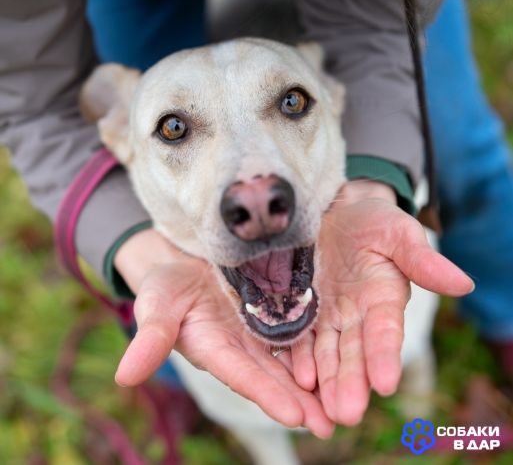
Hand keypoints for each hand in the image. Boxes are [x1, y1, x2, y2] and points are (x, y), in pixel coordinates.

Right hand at [113, 229, 333, 437]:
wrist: (183, 257)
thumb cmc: (165, 283)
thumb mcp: (157, 304)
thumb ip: (151, 338)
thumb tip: (124, 377)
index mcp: (214, 347)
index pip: (242, 375)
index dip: (267, 393)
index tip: (295, 415)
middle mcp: (241, 345)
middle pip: (273, 375)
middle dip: (300, 400)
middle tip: (331, 423)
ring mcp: (259, 329)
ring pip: (291, 357)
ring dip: (316, 379)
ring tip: (345, 400)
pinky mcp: (273, 308)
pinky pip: (299, 326)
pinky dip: (318, 343)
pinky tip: (342, 353)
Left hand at [312, 181, 473, 424]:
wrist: (335, 213)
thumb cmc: (371, 221)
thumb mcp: (396, 232)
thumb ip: (421, 259)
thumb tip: (462, 284)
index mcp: (382, 296)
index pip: (385, 330)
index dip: (384, 355)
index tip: (385, 384)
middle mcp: (356, 313)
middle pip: (354, 351)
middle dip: (351, 382)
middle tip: (346, 414)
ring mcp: (328, 314)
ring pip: (326, 352)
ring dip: (325, 381)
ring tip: (322, 411)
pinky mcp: (303, 309)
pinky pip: (299, 336)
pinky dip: (298, 357)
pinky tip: (296, 379)